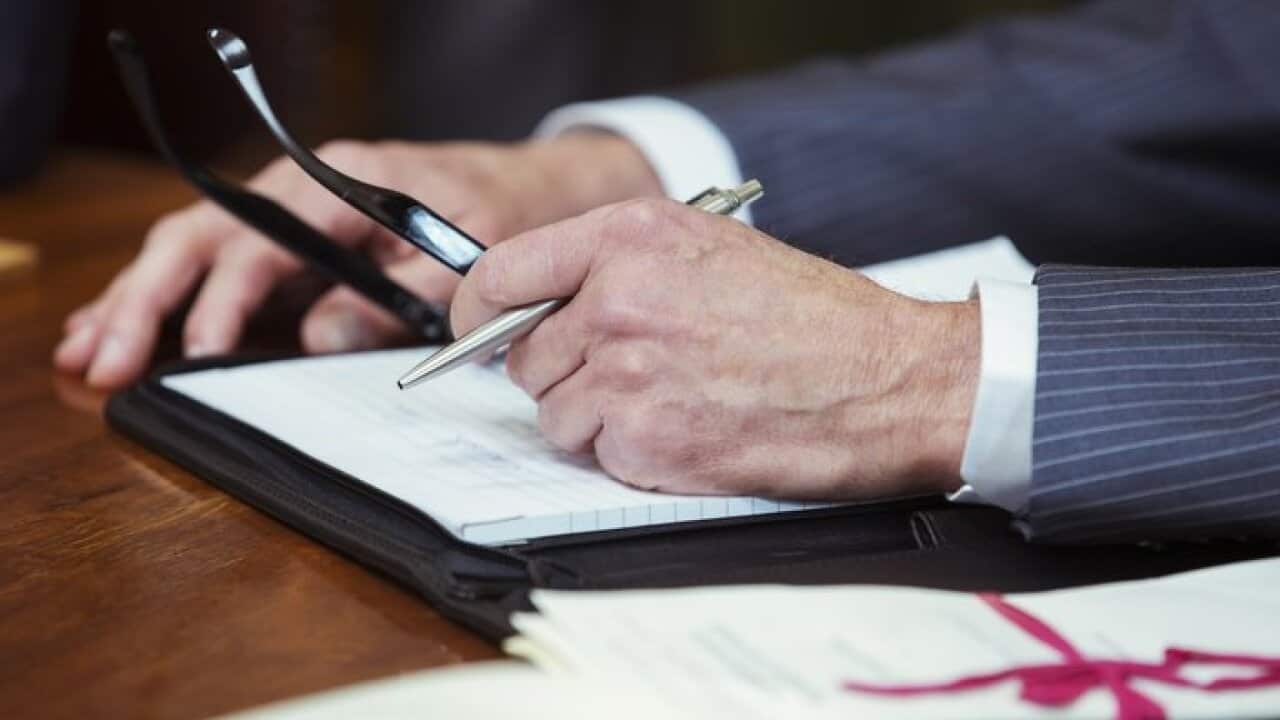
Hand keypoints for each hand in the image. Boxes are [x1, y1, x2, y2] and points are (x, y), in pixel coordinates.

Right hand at [53, 133, 660, 387]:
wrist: (529, 188)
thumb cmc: (502, 212)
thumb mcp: (473, 253)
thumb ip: (404, 296)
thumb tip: (317, 338)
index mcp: (345, 182)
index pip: (265, 238)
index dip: (227, 295)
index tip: (203, 350)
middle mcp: (304, 191)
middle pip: (205, 237)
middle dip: (147, 298)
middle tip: (102, 359)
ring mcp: (293, 216)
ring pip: (196, 249)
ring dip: (138, 299)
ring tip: (86, 350)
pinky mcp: (296, 245)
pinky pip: (222, 267)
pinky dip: (172, 299)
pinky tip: (127, 327)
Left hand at [451, 198, 979, 500]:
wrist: (889, 379)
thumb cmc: (810, 316)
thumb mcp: (708, 248)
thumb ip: (613, 267)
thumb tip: (536, 307)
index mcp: (629, 237)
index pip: (499, 272)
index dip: (480, 311)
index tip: (480, 331)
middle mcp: (616, 300)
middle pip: (523, 354)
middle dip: (562, 371)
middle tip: (628, 373)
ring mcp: (627, 374)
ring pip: (554, 412)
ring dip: (597, 418)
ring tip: (672, 400)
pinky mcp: (645, 442)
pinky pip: (595, 455)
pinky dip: (630, 454)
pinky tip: (689, 430)